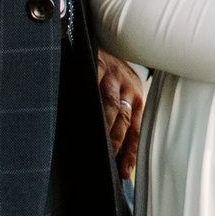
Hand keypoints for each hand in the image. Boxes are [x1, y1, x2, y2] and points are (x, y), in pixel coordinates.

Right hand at [96, 51, 143, 178]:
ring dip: (101, 123)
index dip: (129, 152)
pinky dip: (86, 97)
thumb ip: (120, 122)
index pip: (135, 129)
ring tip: (92, 142)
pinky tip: (77, 110)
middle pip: (122, 118)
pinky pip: (92, 82)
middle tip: (103, 160)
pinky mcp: (98, 62)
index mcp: (137, 97)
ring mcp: (113, 74)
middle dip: (114, 141)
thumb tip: (117, 162)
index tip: (124, 174)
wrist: (104, 41)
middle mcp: (128, 86)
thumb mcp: (123, 95)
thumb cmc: (112, 78)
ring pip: (109, 103)